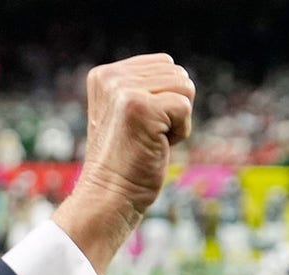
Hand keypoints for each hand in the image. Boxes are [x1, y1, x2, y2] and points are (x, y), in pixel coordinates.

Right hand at [54, 53, 194, 274]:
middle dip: (173, 108)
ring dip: (176, 120)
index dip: (164, 98)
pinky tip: (156, 146)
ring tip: (150, 139)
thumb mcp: (126, 114)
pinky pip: (185, 107)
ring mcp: (123, 90)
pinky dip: (180, 133)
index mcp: (103, 75)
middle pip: (176, 73)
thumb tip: (179, 71)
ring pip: (185, 86)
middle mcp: (110, 77)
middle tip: (146, 135)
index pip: (163, 64)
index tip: (139, 126)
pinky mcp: (141, 107)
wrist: (108, 197)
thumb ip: (143, 87)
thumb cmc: (124, 162)